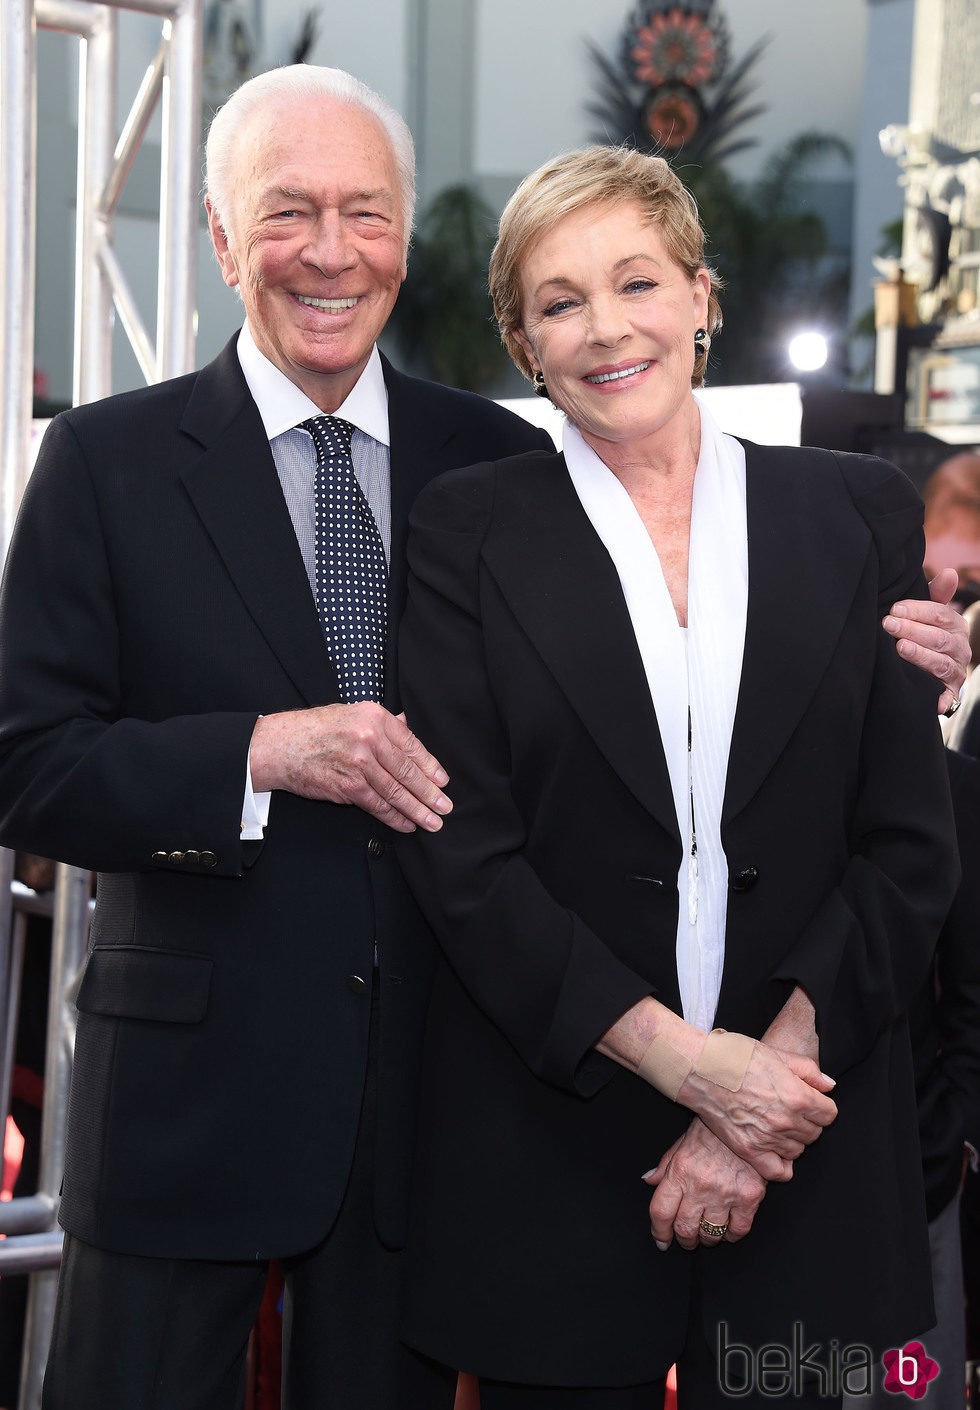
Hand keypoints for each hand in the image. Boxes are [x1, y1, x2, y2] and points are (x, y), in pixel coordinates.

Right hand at [249, 704, 451, 831]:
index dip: (430, 766)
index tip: (443, 781)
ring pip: (396, 791)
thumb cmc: (316, 729)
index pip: (411, 745)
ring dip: (417, 810)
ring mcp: (358, 764)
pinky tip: (406, 824)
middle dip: (430, 793)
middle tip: (445, 807)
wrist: (281, 746)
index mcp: (374, 717)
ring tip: (432, 821)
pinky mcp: (347, 786)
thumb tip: (408, 727)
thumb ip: (382, 723)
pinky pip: (377, 805)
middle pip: (408, 771)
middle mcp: (369, 739)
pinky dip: (394, 817)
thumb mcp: (352, 714)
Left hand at [644, 1118, 766, 1249]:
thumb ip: (665, 1165)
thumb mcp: (683, 1141)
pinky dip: (731, 1235)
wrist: (746, 1118)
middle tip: (686, 1240)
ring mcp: (726, 1193)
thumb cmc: (713, 1129)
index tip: (661, 1240)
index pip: (661, 1211)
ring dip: (707, 1239)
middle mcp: (700, 1185)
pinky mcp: (750, 1197)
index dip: (659, 1231)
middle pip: (685, 1228)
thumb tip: (649, 1180)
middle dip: (684, 1240)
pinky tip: (728, 1230)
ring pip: (711, 1234)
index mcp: (680, 1171)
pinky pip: (739, 1230)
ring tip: (707, 1234)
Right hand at [679, 1040, 836, 1181]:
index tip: (809, 1101)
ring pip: (798, 1151)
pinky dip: (781, 1165)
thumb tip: (829, 1086)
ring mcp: (767, 1138)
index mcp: (797, 1096)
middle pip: (814, 1133)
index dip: (821, 1106)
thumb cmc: (736, 1056)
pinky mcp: (748, 1150)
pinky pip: (778, 1171)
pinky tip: (773, 1149)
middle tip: (788, 1109)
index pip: (830, 1114)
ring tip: (775, 1124)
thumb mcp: (777, 1054)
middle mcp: (786, 1121)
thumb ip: (809, 1071)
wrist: (700, 1068)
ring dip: (792, 1140)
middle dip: (806, 1122)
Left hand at [883, 568, 968, 713]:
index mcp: (956, 626)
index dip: (917, 610)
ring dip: (920, 655)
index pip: (940, 615)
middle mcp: (959, 648)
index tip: (895, 608)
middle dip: (912, 630)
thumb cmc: (927, 634)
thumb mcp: (931, 614)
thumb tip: (951, 573)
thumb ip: (936, 595)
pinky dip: (941, 700)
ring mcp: (956, 671)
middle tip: (889, 624)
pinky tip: (932, 701)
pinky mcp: (950, 693)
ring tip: (900, 648)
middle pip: (938, 638)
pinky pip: (947, 697)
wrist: (934, 670)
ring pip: (940, 663)